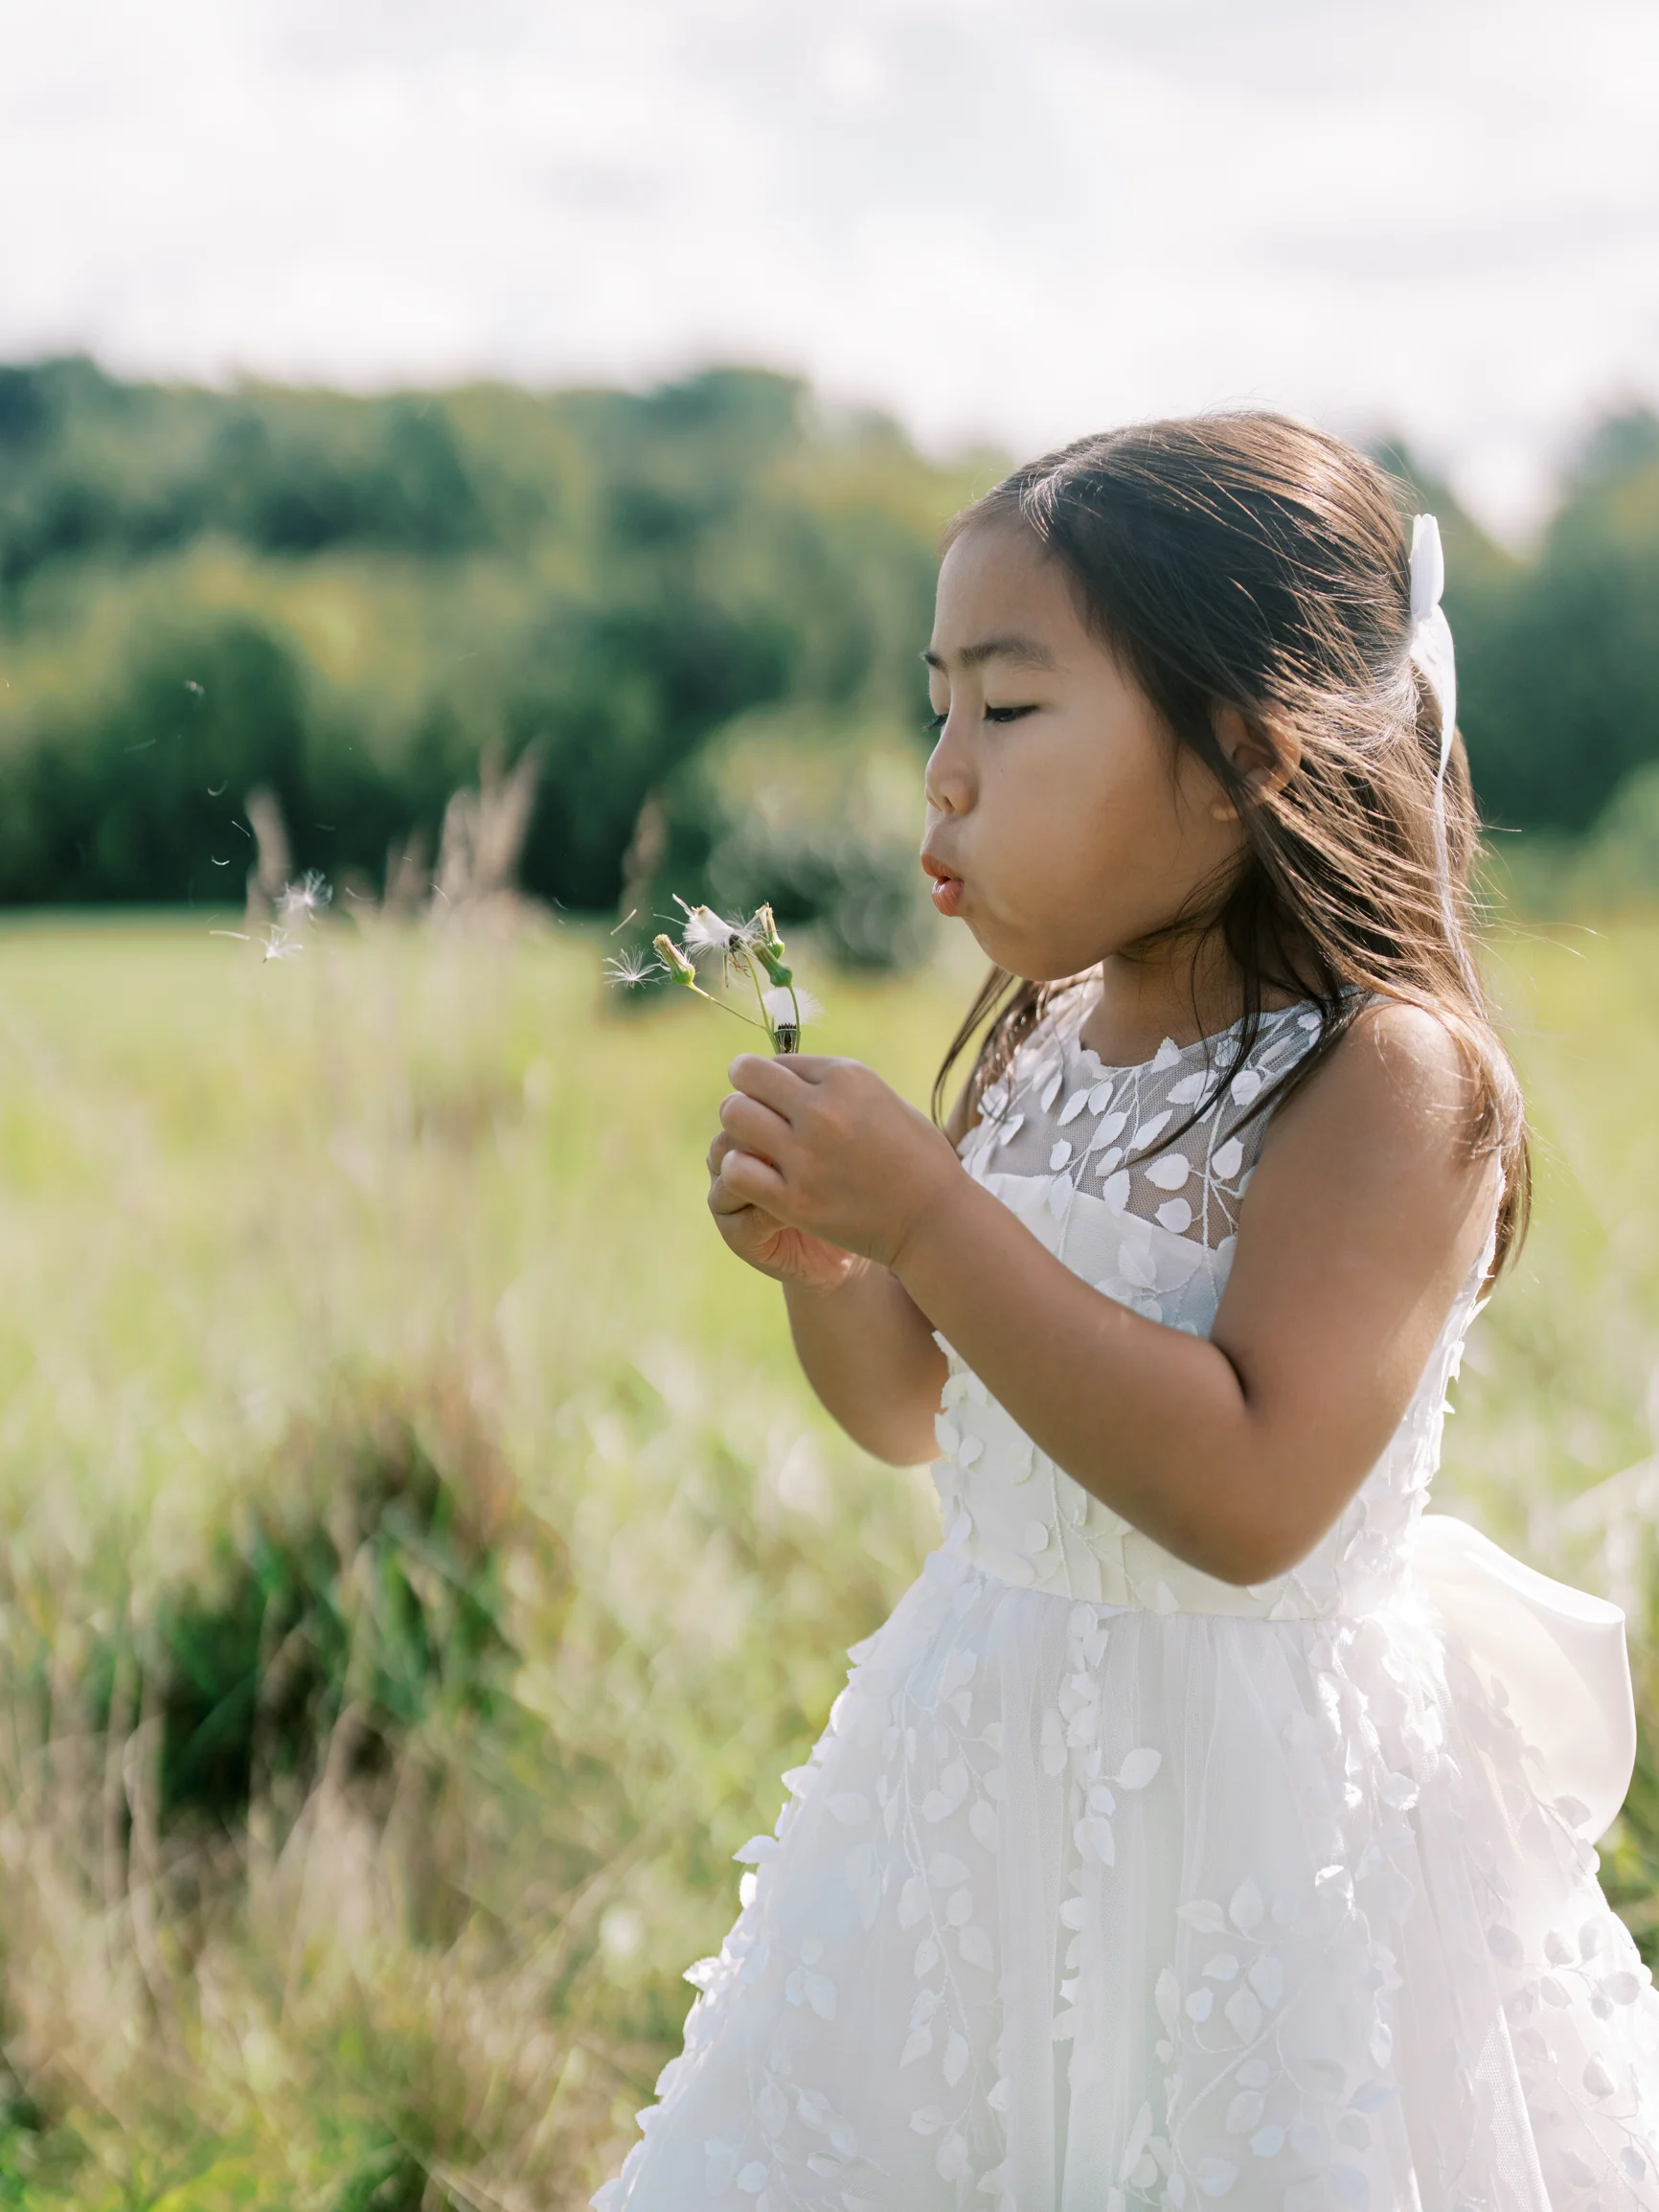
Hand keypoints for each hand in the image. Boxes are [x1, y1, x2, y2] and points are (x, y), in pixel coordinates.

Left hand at [714, 1054, 963, 1275]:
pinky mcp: (795, 1199)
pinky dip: (738, 1169)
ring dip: (737, 1128)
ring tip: (752, 1144)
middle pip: (746, 1078)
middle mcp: (823, 1109)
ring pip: (733, 1116)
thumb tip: (783, 1073)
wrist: (934, 1218)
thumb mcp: (880, 1098)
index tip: (784, 1103)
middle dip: (745, 1094)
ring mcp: (807, 1155)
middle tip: (754, 1116)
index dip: (774, 1083)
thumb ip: (833, 1083)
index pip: (776, 1061)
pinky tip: (755, 1177)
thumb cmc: (914, 1156)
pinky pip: (735, 1168)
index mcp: (846, 1077)